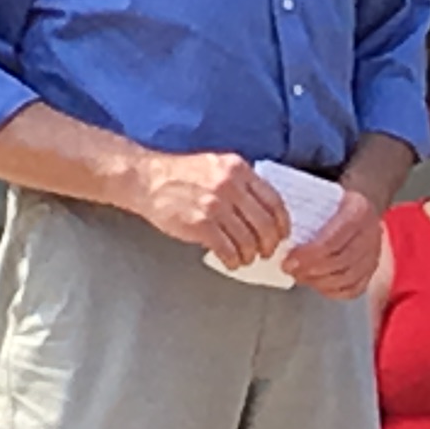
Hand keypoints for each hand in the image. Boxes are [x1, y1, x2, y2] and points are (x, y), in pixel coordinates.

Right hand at [131, 150, 290, 268]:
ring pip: (247, 239)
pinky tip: (231, 261)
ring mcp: (214, 204)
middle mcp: (229, 185)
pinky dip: (233, 259)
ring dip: (250, 254)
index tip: (282, 234)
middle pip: (264, 223)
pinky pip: (227, 249)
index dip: (282, 223)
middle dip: (269, 243)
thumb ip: (241, 183)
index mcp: (238, 169)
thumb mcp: (216, 166)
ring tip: (246, 258)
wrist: (147, 179)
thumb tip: (264, 211)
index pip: (273, 200)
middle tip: (266, 252)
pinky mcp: (200, 223)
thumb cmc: (181, 175)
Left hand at [283, 184, 387, 297]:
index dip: (309, 255)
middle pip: (341, 261)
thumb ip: (302, 210)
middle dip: (311, 270)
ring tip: (300, 276)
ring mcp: (374, 253)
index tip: (288, 261)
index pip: (333, 239)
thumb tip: (274, 231)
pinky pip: (354, 288)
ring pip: (348, 277)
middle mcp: (371, 232)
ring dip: (320, 282)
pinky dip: (333, 291)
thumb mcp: (320, 196)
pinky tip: (316, 284)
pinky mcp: (372, 270)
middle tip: (290, 270)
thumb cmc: (333, 204)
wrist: (358, 207)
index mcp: (358, 210)